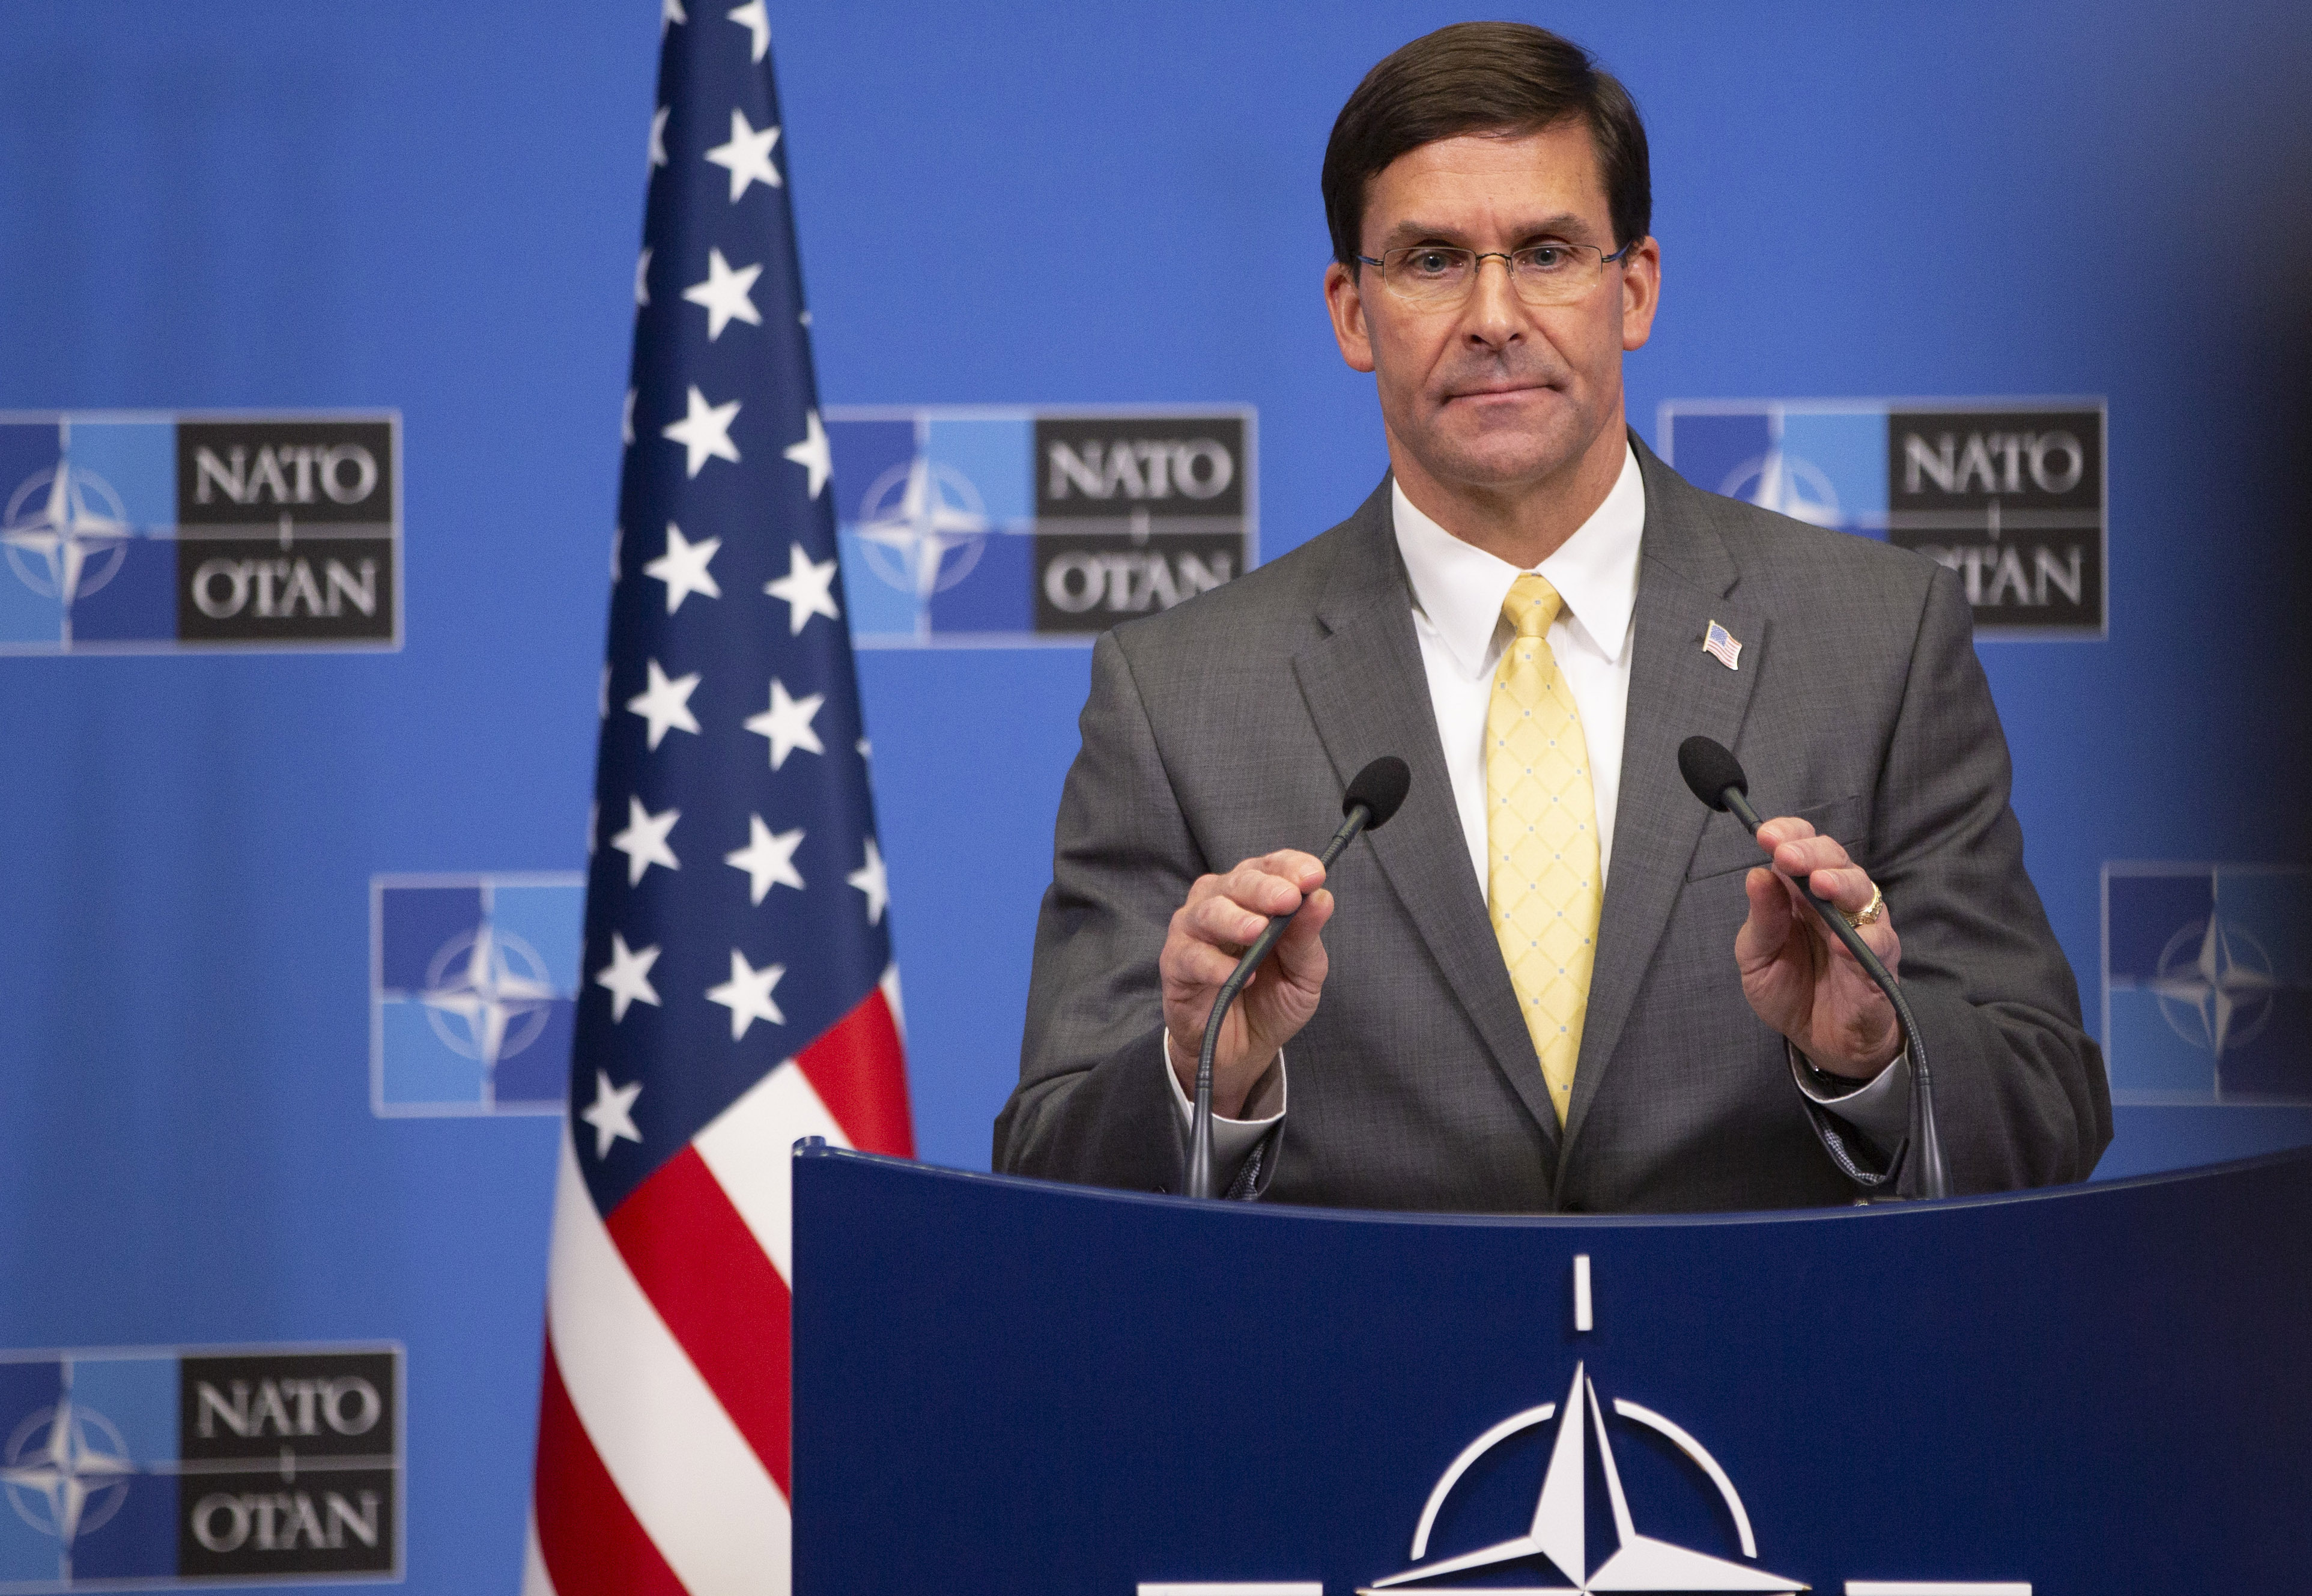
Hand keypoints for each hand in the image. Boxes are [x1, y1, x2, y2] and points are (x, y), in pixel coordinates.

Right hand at [1161, 851, 1333, 1115]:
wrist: (1243, 1049)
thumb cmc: (1271, 999)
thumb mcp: (1303, 973)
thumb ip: (1307, 937)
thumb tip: (1322, 897)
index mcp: (1255, 897)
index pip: (1271, 867)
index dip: (1291, 867)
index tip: (1314, 875)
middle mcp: (1220, 903)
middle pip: (1238, 881)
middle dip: (1265, 889)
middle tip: (1288, 899)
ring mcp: (1193, 932)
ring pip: (1208, 912)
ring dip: (1235, 920)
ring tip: (1258, 932)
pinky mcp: (1175, 964)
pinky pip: (1191, 957)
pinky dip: (1215, 965)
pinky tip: (1238, 976)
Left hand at [1734, 817, 1901, 1077]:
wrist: (1819, 1041)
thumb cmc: (1789, 989)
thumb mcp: (1758, 956)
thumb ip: (1761, 918)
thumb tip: (1756, 874)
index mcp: (1801, 893)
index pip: (1802, 847)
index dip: (1789, 834)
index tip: (1766, 835)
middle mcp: (1836, 902)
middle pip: (1835, 860)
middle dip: (1811, 853)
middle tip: (1787, 855)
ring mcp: (1862, 929)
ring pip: (1863, 892)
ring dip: (1842, 884)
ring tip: (1821, 885)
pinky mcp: (1881, 963)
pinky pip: (1879, 944)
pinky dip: (1863, 941)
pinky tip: (1843, 943)